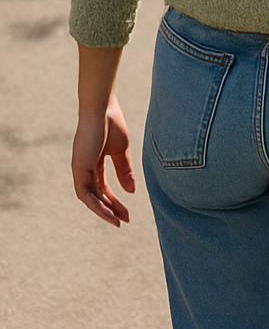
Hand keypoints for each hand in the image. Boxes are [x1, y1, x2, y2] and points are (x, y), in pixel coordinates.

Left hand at [71, 97, 134, 226]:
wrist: (102, 107)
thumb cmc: (112, 122)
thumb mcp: (122, 151)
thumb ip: (124, 171)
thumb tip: (131, 192)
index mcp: (94, 163)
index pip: (104, 188)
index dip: (114, 201)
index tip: (127, 212)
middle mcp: (85, 169)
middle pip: (97, 195)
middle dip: (111, 209)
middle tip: (124, 220)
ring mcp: (80, 169)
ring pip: (90, 198)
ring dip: (103, 211)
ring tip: (117, 221)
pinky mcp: (78, 168)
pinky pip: (85, 193)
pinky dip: (95, 204)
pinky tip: (107, 212)